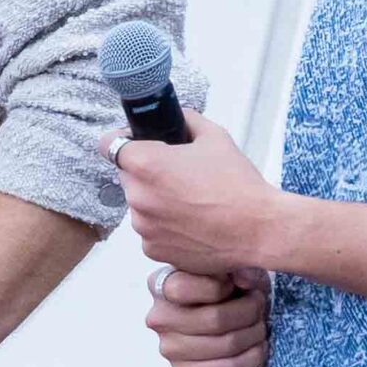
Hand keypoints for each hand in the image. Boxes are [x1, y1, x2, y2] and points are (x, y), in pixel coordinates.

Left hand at [101, 111, 283, 275]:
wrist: (258, 229)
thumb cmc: (238, 184)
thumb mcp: (215, 137)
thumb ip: (187, 120)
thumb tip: (176, 116)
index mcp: (145, 164)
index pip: (108, 144)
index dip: (122, 140)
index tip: (136, 143)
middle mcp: (137, 196)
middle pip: (127, 176)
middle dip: (145, 172)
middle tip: (178, 174)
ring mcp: (143, 227)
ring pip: (140, 204)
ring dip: (155, 200)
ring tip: (190, 201)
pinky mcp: (153, 249)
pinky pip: (151, 230)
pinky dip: (164, 226)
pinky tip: (192, 222)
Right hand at [146, 265, 268, 366]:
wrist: (230, 317)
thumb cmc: (229, 286)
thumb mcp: (234, 265)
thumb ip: (238, 266)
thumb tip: (243, 279)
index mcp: (161, 284)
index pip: (183, 289)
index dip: (220, 287)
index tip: (235, 284)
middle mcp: (159, 318)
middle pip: (214, 319)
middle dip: (249, 311)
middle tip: (260, 305)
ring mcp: (169, 348)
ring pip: (226, 345)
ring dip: (254, 334)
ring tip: (260, 325)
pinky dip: (251, 358)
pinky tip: (257, 346)